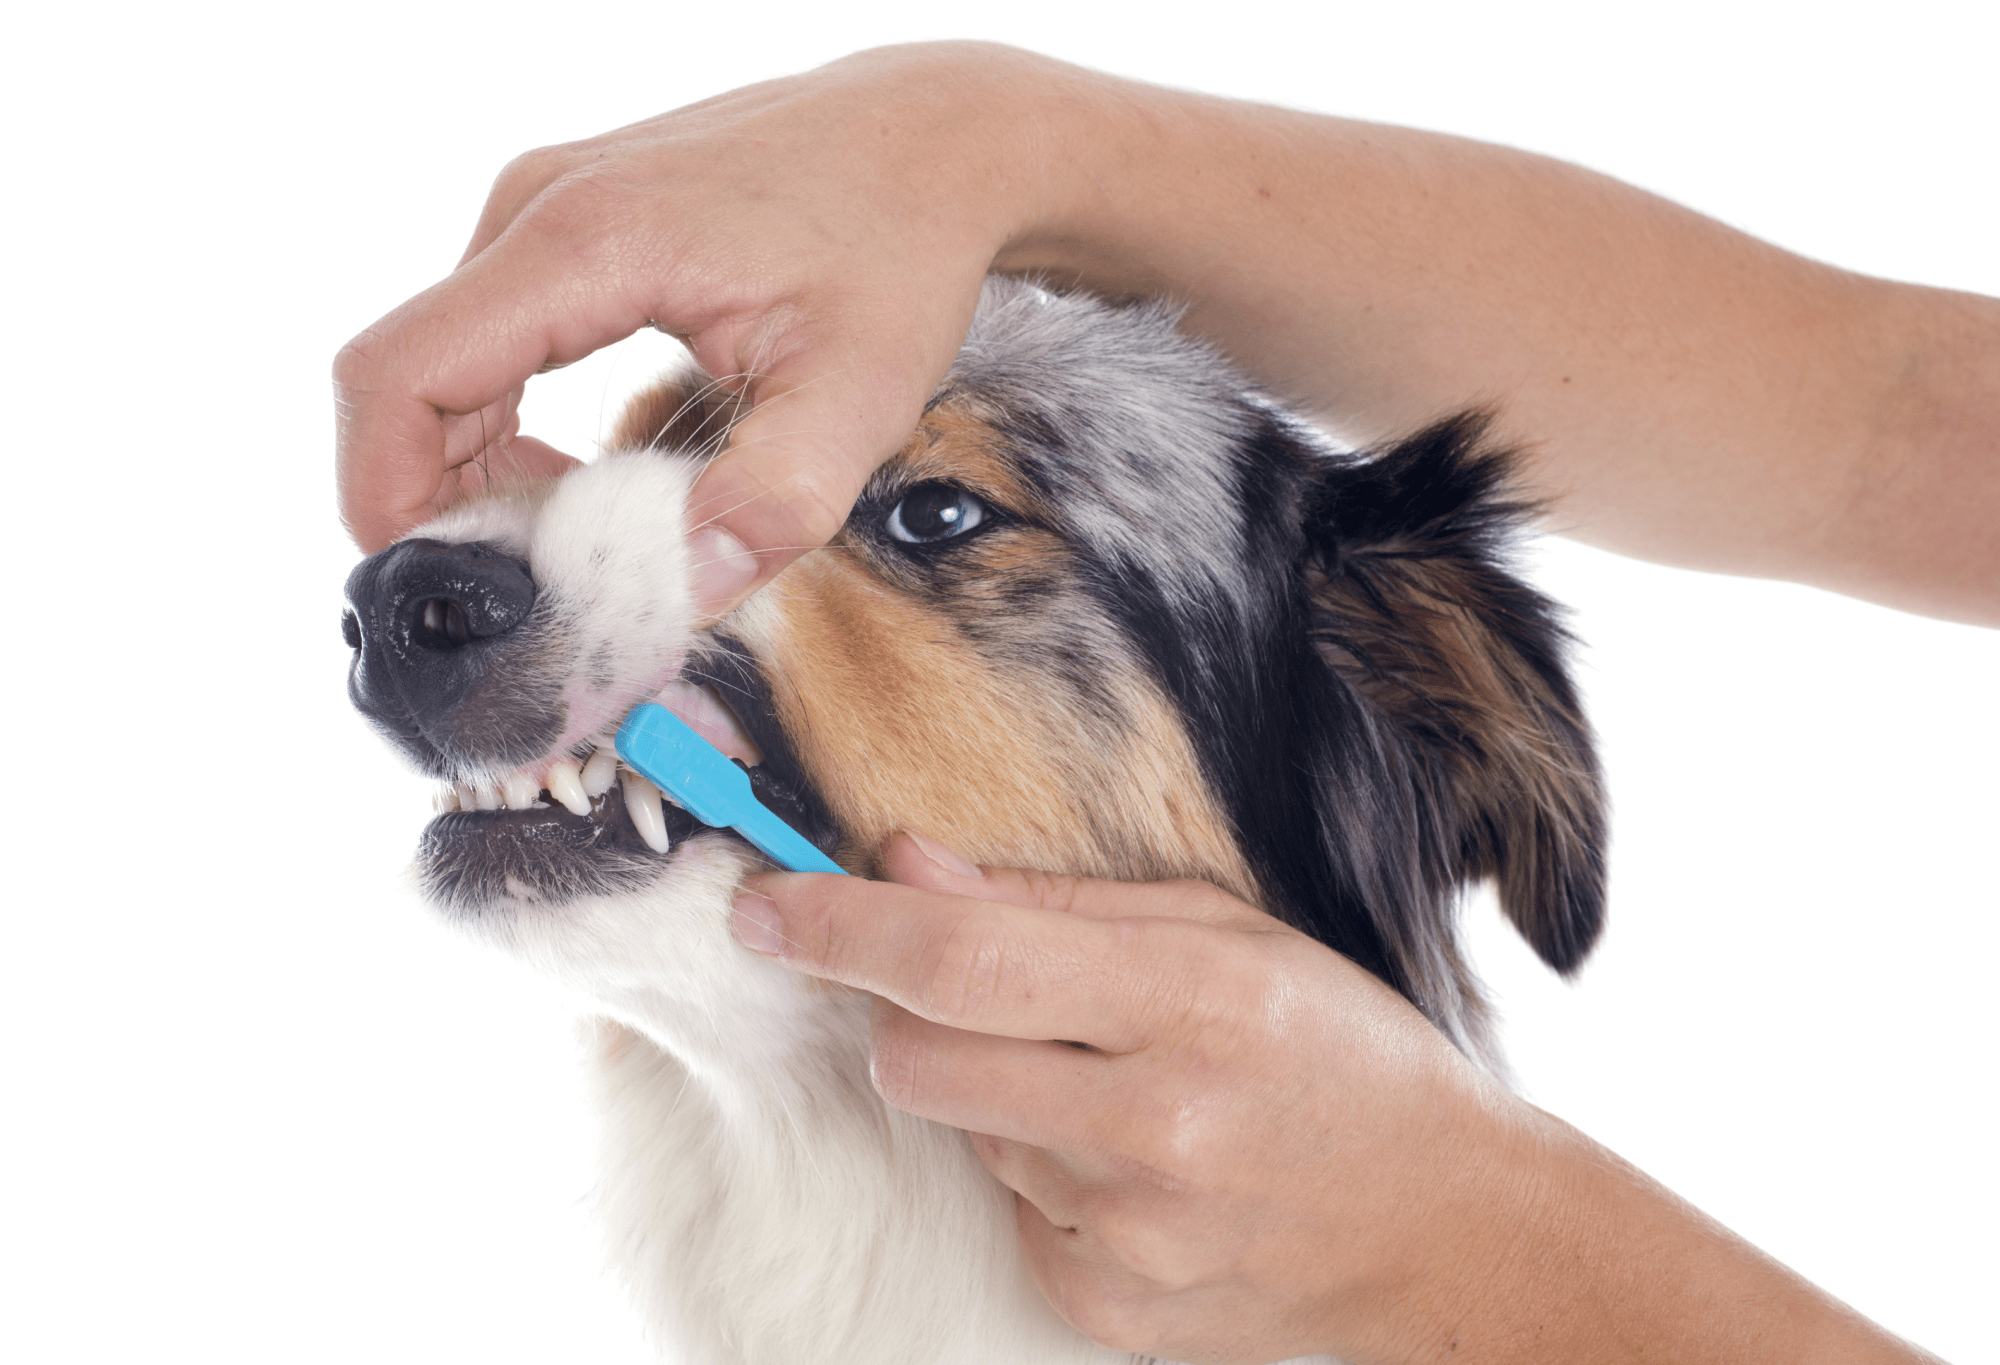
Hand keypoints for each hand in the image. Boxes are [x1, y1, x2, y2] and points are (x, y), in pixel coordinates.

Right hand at [333, 42, 1074, 612]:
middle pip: (407, 377)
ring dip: (476, 466)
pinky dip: (506, 421)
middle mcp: (540, 205)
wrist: (934, 137)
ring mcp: (546, 203)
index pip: (402, 373)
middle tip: (533, 587)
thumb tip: (684, 592)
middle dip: (442, 498)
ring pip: (441, 360)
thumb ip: (774, 500)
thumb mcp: (861, 393)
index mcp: (587, 242)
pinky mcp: (568, 218)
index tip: (441, 585)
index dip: (386, 493)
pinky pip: (485, 335)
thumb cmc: (902, 245)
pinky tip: (582, 475)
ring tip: (573, 538)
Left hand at [732, 831, 1540, 1363]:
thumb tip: (903, 863)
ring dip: (998, 1093)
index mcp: (1188, 1004)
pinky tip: (1132, 1166)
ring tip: (1115, 1089)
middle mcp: (1153, 1128)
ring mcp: (1128, 1235)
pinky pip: (1006, 1212)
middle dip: (910, 1011)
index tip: (762, 904)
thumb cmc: (1334, 1048)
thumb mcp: (1226, 932)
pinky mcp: (1108, 1309)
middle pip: (918, 1057)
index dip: (843, 927)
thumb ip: (1054, 904)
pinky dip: (1039, 1175)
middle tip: (986, 994)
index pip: (962, 960)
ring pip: (961, 1131)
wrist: (1440, 1221)